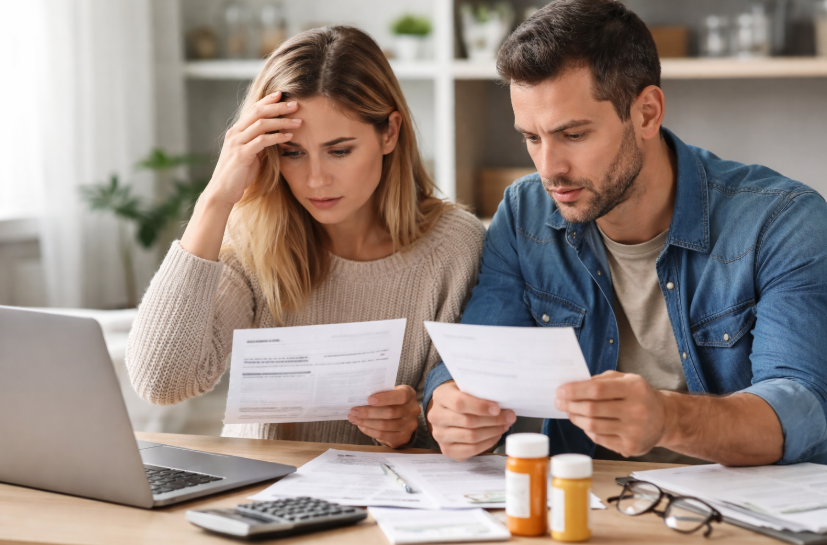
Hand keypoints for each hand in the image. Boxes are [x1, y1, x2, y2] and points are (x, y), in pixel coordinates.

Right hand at [206, 91, 300, 207]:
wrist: (223, 192)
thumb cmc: (238, 175)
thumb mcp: (250, 155)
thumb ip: (259, 144)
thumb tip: (274, 136)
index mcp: (237, 131)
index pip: (253, 109)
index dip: (268, 100)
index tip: (283, 94)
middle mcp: (235, 133)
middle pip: (258, 112)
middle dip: (278, 106)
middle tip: (296, 104)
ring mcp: (237, 143)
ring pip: (261, 124)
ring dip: (282, 121)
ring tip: (298, 121)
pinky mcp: (241, 154)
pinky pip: (262, 141)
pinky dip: (277, 137)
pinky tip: (289, 137)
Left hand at [348, 385, 420, 448]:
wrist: (403, 416)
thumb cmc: (392, 400)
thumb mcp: (390, 392)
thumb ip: (380, 393)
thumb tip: (359, 398)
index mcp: (410, 394)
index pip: (401, 396)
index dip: (385, 398)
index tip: (369, 399)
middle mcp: (413, 410)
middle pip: (390, 413)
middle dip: (368, 412)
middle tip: (353, 411)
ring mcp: (410, 426)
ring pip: (384, 425)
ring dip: (366, 422)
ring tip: (354, 419)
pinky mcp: (403, 438)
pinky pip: (383, 436)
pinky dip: (369, 431)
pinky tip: (361, 426)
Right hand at [427, 381, 515, 460]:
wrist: (449, 410)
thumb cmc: (462, 397)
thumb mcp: (467, 387)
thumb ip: (479, 391)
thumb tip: (503, 400)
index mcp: (440, 396)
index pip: (460, 403)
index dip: (481, 406)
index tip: (497, 408)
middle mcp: (436, 416)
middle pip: (468, 421)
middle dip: (493, 420)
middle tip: (509, 417)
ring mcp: (439, 435)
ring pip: (471, 437)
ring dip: (493, 432)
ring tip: (504, 425)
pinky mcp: (447, 449)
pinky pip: (472, 449)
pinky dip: (488, 443)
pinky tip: (495, 435)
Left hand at [556, 371, 667, 457]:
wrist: (666, 419)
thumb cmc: (640, 396)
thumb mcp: (626, 379)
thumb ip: (601, 380)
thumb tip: (573, 386)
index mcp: (634, 388)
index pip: (596, 390)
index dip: (574, 391)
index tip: (561, 391)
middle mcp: (636, 410)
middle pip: (592, 409)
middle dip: (570, 405)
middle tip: (559, 402)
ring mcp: (634, 431)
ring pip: (593, 425)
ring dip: (575, 418)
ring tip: (569, 411)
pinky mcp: (630, 446)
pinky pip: (599, 438)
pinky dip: (588, 430)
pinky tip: (585, 423)